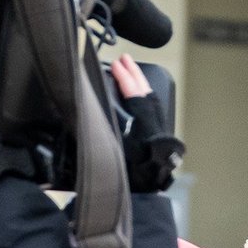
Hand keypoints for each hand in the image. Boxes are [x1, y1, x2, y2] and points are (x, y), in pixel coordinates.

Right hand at [110, 53, 183, 192]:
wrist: (149, 189)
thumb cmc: (131, 170)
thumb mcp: (113, 146)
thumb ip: (101, 128)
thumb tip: (88, 111)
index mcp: (141, 118)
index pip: (131, 90)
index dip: (123, 76)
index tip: (115, 64)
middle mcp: (152, 118)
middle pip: (143, 89)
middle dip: (133, 72)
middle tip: (124, 59)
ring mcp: (158, 125)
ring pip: (150, 97)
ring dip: (140, 81)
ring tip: (131, 71)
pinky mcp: (159, 133)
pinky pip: (152, 106)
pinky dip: (144, 95)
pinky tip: (139, 96)